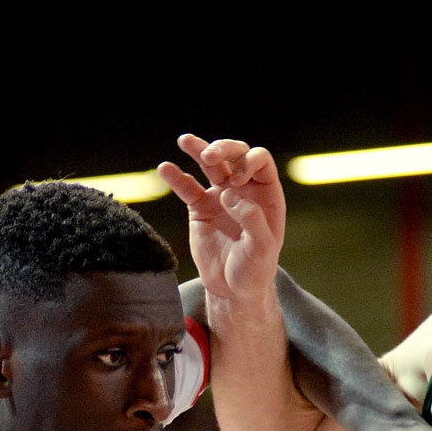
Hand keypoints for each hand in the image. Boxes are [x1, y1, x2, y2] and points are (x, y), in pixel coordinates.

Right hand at [158, 135, 286, 310]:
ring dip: (199, 150)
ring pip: (210, 164)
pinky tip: (165, 168)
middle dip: (223, 149)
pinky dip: (176, 177)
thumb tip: (228, 194)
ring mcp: (220, 195)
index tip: (235, 181)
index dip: (248, 162)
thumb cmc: (254, 270)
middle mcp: (244, 189)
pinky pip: (187, 187)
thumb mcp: (261, 249)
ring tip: (185, 140)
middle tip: (209, 156)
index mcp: (266, 193)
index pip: (259, 160)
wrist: (232, 290)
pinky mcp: (200, 207)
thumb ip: (252, 220)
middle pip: (234, 154)